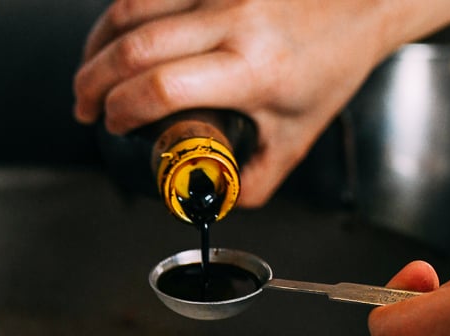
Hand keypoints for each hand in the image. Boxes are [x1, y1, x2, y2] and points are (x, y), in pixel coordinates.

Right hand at [73, 0, 449, 206]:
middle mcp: (234, 21)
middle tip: (84, 108)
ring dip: (96, 44)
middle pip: (133, 48)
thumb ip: (254, 181)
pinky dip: (120, 16)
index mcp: (253, 71)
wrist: (365, 1)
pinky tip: (112, 38)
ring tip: (87, 74)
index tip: (113, 127)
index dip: (122, 111)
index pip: (162, 88)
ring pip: (130, 8)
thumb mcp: (296, 136)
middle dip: (93, 82)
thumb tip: (210, 202)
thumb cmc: (332, 65)